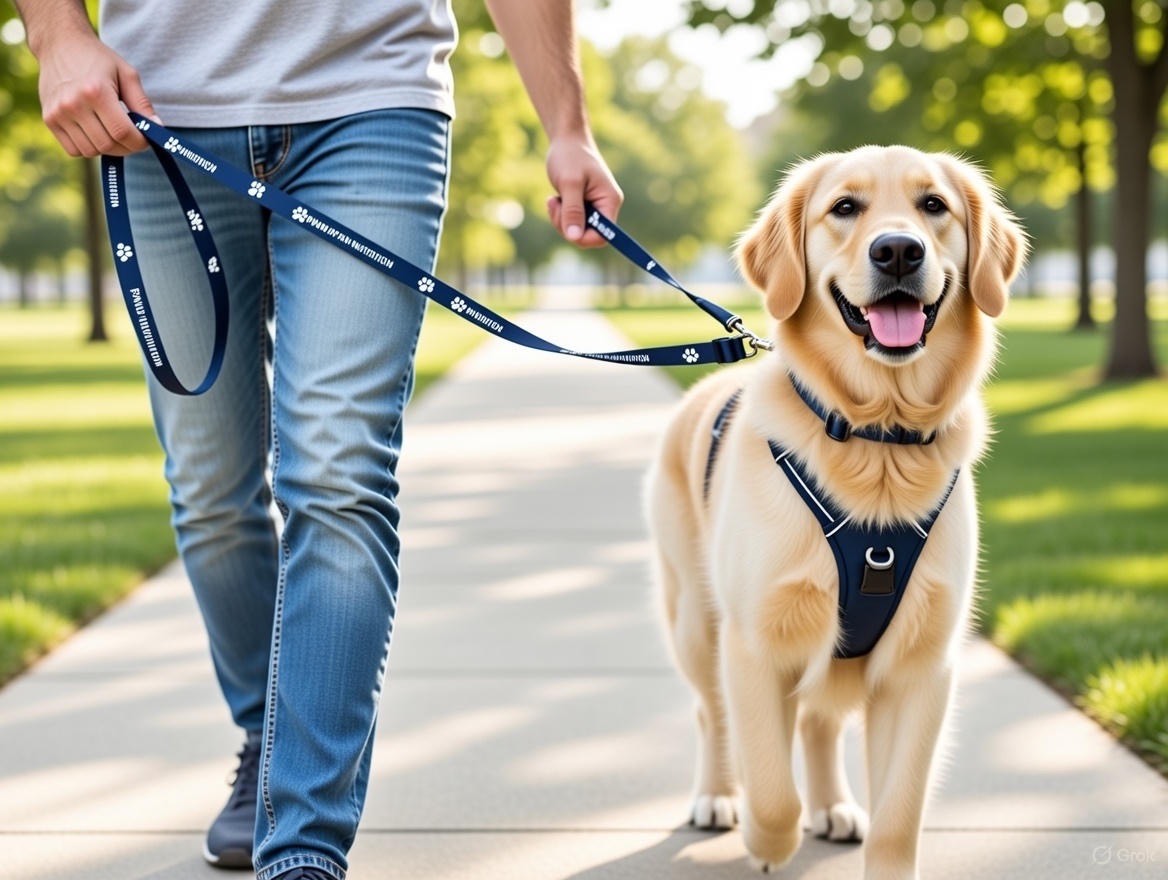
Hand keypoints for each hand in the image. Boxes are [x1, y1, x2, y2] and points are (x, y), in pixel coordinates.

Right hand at [37, 29, 158, 157]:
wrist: (59, 45)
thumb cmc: (98, 59)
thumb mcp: (126, 74)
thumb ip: (142, 103)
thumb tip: (157, 129)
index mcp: (96, 92)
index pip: (123, 133)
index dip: (140, 142)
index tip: (146, 140)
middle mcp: (73, 104)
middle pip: (108, 145)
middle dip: (127, 148)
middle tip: (133, 139)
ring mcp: (58, 114)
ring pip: (91, 151)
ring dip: (108, 149)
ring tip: (113, 133)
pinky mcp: (49, 119)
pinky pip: (74, 150)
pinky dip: (89, 148)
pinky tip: (96, 133)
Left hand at [545, 134, 622, 248]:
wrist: (566, 140)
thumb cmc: (570, 156)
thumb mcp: (570, 183)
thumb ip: (572, 211)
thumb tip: (574, 237)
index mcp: (609, 201)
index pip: (604, 235)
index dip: (586, 239)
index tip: (567, 229)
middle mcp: (605, 206)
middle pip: (589, 235)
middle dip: (568, 227)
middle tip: (555, 207)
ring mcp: (594, 207)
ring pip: (577, 230)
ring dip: (561, 220)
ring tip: (553, 200)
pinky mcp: (583, 206)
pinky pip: (571, 222)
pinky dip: (560, 215)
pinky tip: (554, 199)